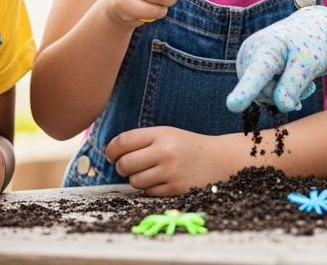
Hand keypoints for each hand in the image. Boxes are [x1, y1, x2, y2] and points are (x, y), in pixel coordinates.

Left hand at [104, 126, 226, 195]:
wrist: (218, 160)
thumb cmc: (186, 147)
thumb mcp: (166, 134)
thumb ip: (139, 140)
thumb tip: (109, 151)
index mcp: (161, 134)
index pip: (123, 142)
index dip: (111, 150)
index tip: (111, 154)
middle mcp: (165, 152)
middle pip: (124, 164)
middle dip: (121, 167)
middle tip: (129, 165)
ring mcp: (171, 172)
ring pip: (134, 181)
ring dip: (136, 179)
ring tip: (149, 172)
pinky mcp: (175, 189)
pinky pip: (148, 192)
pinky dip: (149, 188)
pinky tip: (160, 180)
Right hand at [226, 6, 326, 112]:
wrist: (306, 29)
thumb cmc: (310, 45)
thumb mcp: (310, 64)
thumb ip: (294, 85)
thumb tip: (282, 107)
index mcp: (268, 46)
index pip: (256, 74)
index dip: (245, 90)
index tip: (233, 105)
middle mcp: (250, 52)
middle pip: (264, 92)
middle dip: (286, 94)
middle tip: (308, 84)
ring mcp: (245, 60)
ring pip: (261, 95)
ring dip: (283, 93)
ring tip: (298, 77)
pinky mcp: (246, 68)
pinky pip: (260, 92)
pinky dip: (277, 91)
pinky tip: (288, 81)